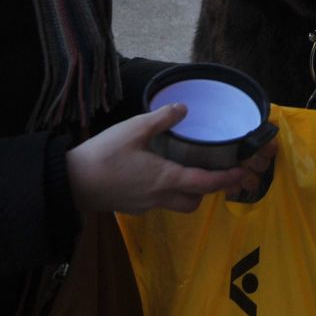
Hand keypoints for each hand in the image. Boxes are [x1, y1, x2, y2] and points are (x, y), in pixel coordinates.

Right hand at [67, 104, 277, 214]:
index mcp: (166, 178)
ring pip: (177, 204)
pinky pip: (158, 202)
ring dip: (187, 192)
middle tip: (212, 171)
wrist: (71, 183)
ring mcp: (145, 205)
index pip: (206, 183)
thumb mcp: (134, 129)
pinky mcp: (132, 207)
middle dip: (207, 190)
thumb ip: (162, 119)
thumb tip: (184, 108)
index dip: (228, 179)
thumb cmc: (104, 155)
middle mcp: (160, 196)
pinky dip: (166, 192)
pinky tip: (157, 175)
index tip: (244, 173)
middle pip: (194, 201)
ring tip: (186, 171)